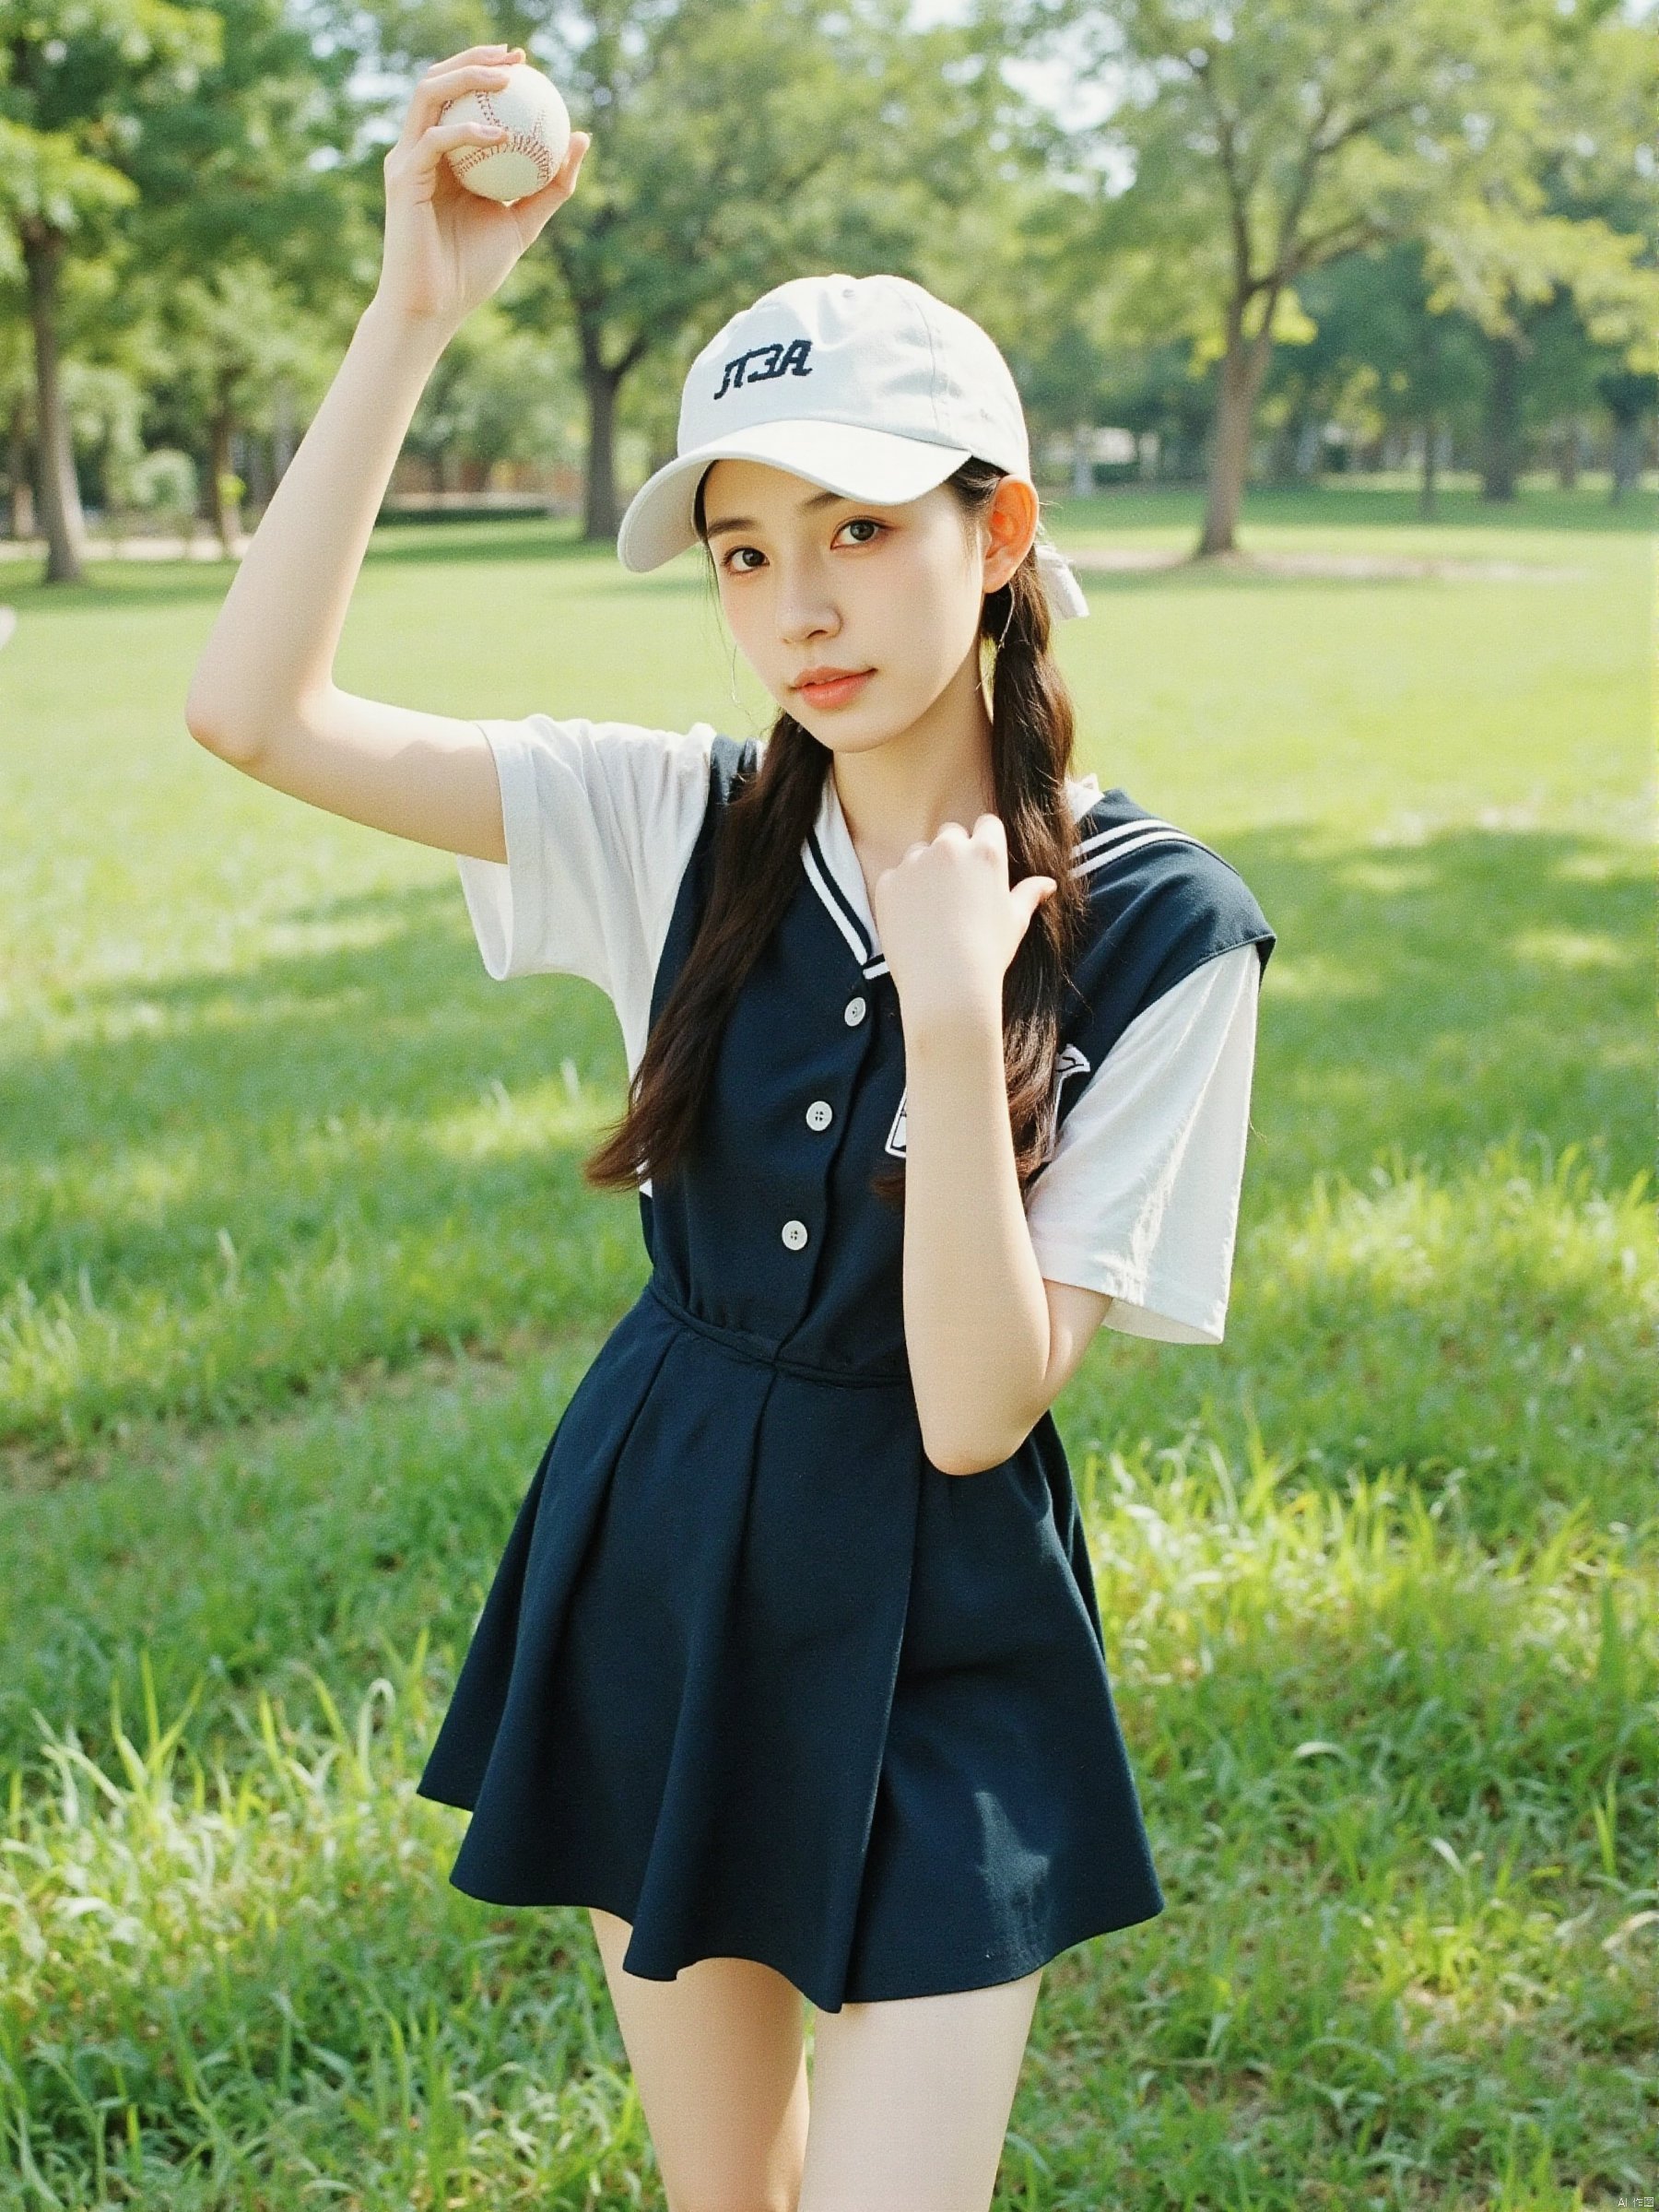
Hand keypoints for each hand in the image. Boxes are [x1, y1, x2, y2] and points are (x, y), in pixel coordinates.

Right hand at [372, 43, 590, 333]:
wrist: (435, 307)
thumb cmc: (472, 272)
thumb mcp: (523, 223)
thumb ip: (551, 185)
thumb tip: (581, 139)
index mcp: (444, 156)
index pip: (460, 97)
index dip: (488, 69)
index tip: (526, 63)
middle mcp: (420, 149)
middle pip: (440, 82)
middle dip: (475, 57)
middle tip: (516, 55)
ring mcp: (407, 160)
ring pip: (430, 96)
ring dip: (467, 78)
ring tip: (506, 78)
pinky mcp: (402, 178)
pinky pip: (435, 141)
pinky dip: (467, 132)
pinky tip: (500, 133)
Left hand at [872, 813, 1055, 1037]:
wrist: (946, 983)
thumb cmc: (988, 952)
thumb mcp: (1015, 921)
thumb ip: (1028, 894)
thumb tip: (1048, 884)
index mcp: (985, 853)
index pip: (986, 824)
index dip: (985, 842)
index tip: (981, 865)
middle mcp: (948, 849)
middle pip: (950, 834)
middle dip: (953, 853)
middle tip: (956, 889)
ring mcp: (914, 864)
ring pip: (919, 853)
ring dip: (925, 870)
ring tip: (932, 909)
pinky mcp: (888, 883)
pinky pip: (895, 877)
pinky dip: (901, 892)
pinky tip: (913, 920)